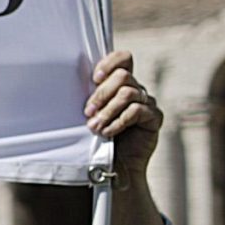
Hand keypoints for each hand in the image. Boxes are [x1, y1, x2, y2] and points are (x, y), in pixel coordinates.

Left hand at [85, 50, 160, 189]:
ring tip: (94, 127)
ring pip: (127, 93)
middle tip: (88, 112)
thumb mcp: (92, 113)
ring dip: (107, 110)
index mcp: (121, 84)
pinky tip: (108, 132)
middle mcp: (136, 89)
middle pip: (123, 76)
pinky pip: (136, 111)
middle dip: (101, 94)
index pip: (124, 59)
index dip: (110, 63)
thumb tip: (70, 83)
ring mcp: (147, 103)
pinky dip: (118, 121)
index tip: (94, 79)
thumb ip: (91, 97)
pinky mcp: (154, 117)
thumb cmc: (99, 137)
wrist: (115, 165)